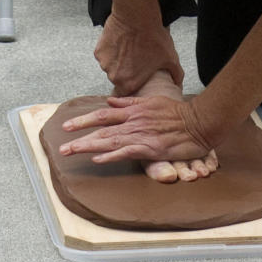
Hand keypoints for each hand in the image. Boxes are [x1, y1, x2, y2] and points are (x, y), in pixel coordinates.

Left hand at [59, 93, 216, 177]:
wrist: (199, 121)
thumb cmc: (177, 112)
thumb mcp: (152, 101)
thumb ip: (130, 103)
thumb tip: (110, 102)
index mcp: (133, 111)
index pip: (103, 115)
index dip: (84, 120)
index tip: (67, 125)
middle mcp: (133, 122)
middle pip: (101, 130)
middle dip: (80, 137)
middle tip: (61, 146)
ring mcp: (141, 135)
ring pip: (109, 141)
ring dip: (88, 146)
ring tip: (71, 152)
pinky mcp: (150, 148)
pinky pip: (126, 152)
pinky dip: (111, 156)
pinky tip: (98, 160)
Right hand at [94, 12, 183, 96]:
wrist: (137, 15)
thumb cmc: (153, 37)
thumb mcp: (171, 58)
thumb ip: (176, 75)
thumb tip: (178, 82)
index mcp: (129, 83)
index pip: (127, 93)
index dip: (133, 84)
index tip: (137, 76)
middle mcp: (114, 77)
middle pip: (118, 79)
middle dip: (125, 71)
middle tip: (135, 58)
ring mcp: (104, 63)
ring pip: (111, 66)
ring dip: (117, 60)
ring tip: (129, 47)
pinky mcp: (99, 51)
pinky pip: (104, 54)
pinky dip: (111, 49)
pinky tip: (121, 40)